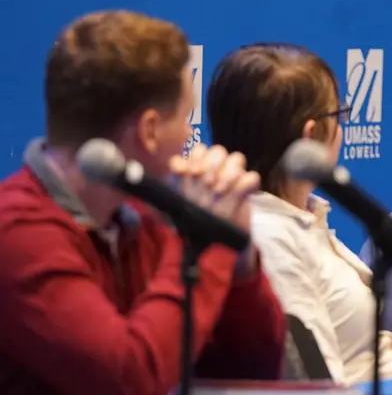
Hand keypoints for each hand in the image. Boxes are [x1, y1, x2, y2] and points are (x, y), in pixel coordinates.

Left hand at [168, 144, 259, 264]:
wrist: (215, 244)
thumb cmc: (193, 224)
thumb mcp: (171, 210)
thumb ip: (159, 195)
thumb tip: (137, 181)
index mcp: (198, 170)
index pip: (197, 151)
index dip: (191, 158)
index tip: (186, 173)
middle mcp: (216, 170)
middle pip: (218, 150)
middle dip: (210, 164)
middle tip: (204, 182)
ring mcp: (234, 178)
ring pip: (236, 158)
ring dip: (227, 173)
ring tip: (218, 191)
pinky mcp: (248, 189)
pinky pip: (251, 177)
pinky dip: (243, 184)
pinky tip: (235, 194)